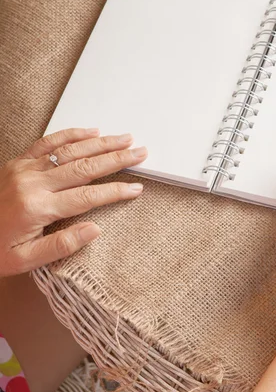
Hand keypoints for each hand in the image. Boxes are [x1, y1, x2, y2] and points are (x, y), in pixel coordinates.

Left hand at [0, 128, 147, 276]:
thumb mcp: (25, 260)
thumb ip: (62, 246)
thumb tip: (95, 230)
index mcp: (38, 208)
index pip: (87, 197)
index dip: (115, 192)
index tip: (136, 188)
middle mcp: (33, 183)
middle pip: (84, 167)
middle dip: (117, 159)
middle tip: (140, 153)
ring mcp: (25, 169)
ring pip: (70, 151)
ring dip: (101, 143)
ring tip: (125, 139)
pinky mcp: (18, 163)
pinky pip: (47, 143)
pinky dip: (71, 135)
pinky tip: (91, 131)